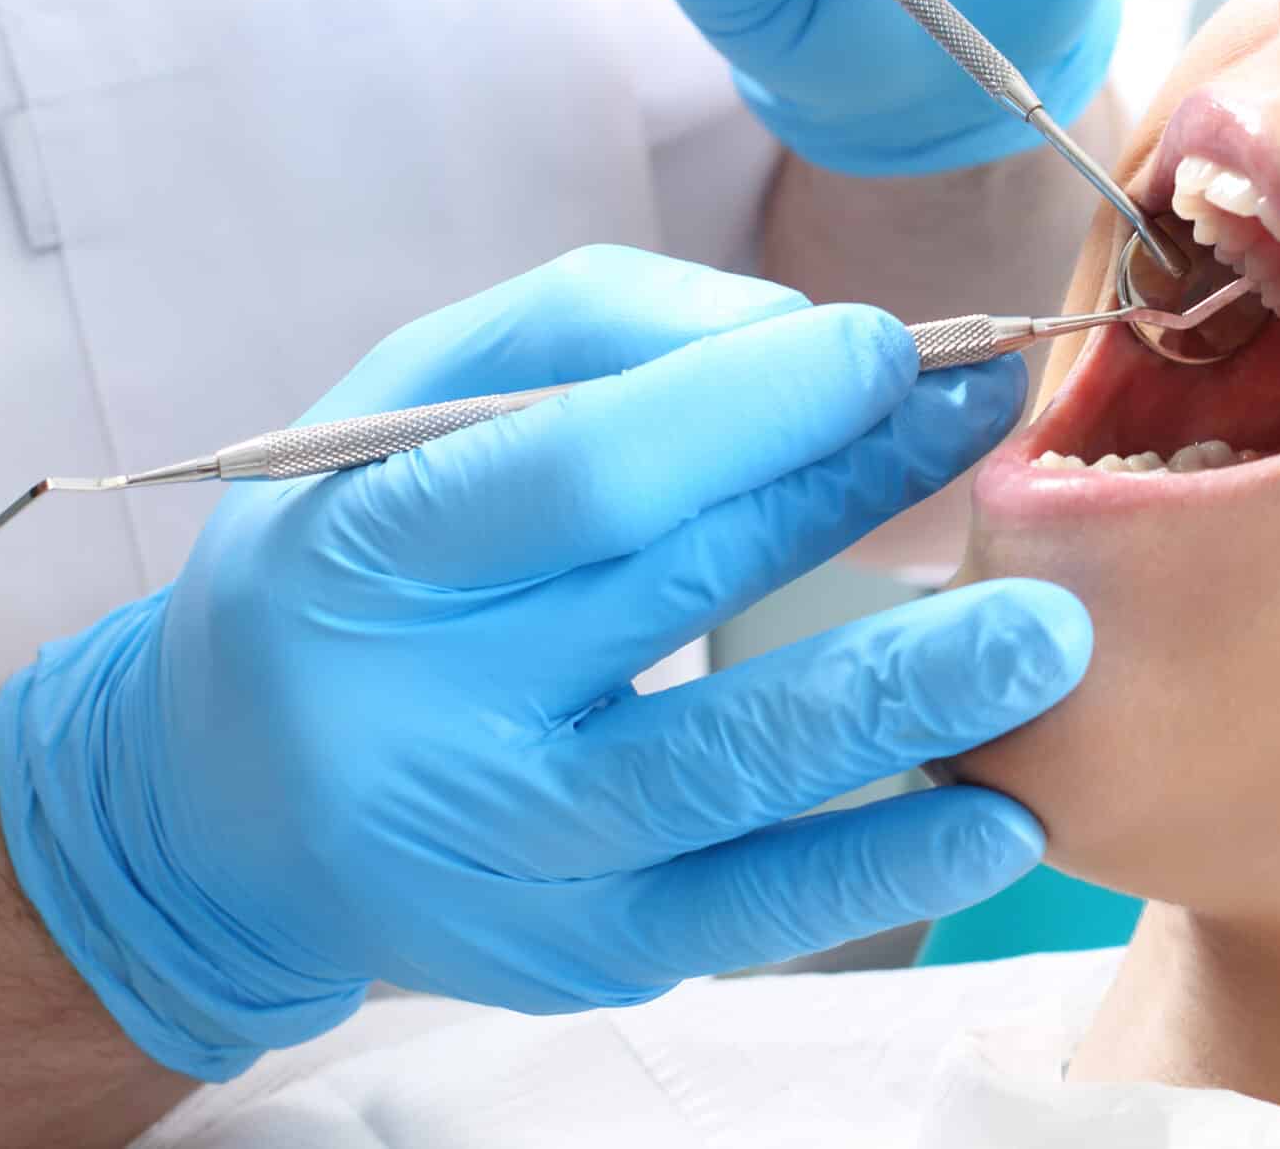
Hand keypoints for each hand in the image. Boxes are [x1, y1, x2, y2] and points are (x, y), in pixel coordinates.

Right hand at [0, 246, 1088, 1079]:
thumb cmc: (361, 556)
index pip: (579, 471)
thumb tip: (795, 333)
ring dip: (907, 699)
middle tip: (1005, 429)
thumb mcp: (424, 397)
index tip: (895, 346)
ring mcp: (504, 857)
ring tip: (1047, 635)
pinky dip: (883, 863)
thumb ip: (601, 328)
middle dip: (860, 495)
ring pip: (727, 772)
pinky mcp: (579, 952)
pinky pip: (749, 910)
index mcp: (365, 554)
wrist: (232, 807)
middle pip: (677, 597)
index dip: (751, 405)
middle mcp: (421, 721)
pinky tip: (1002, 817)